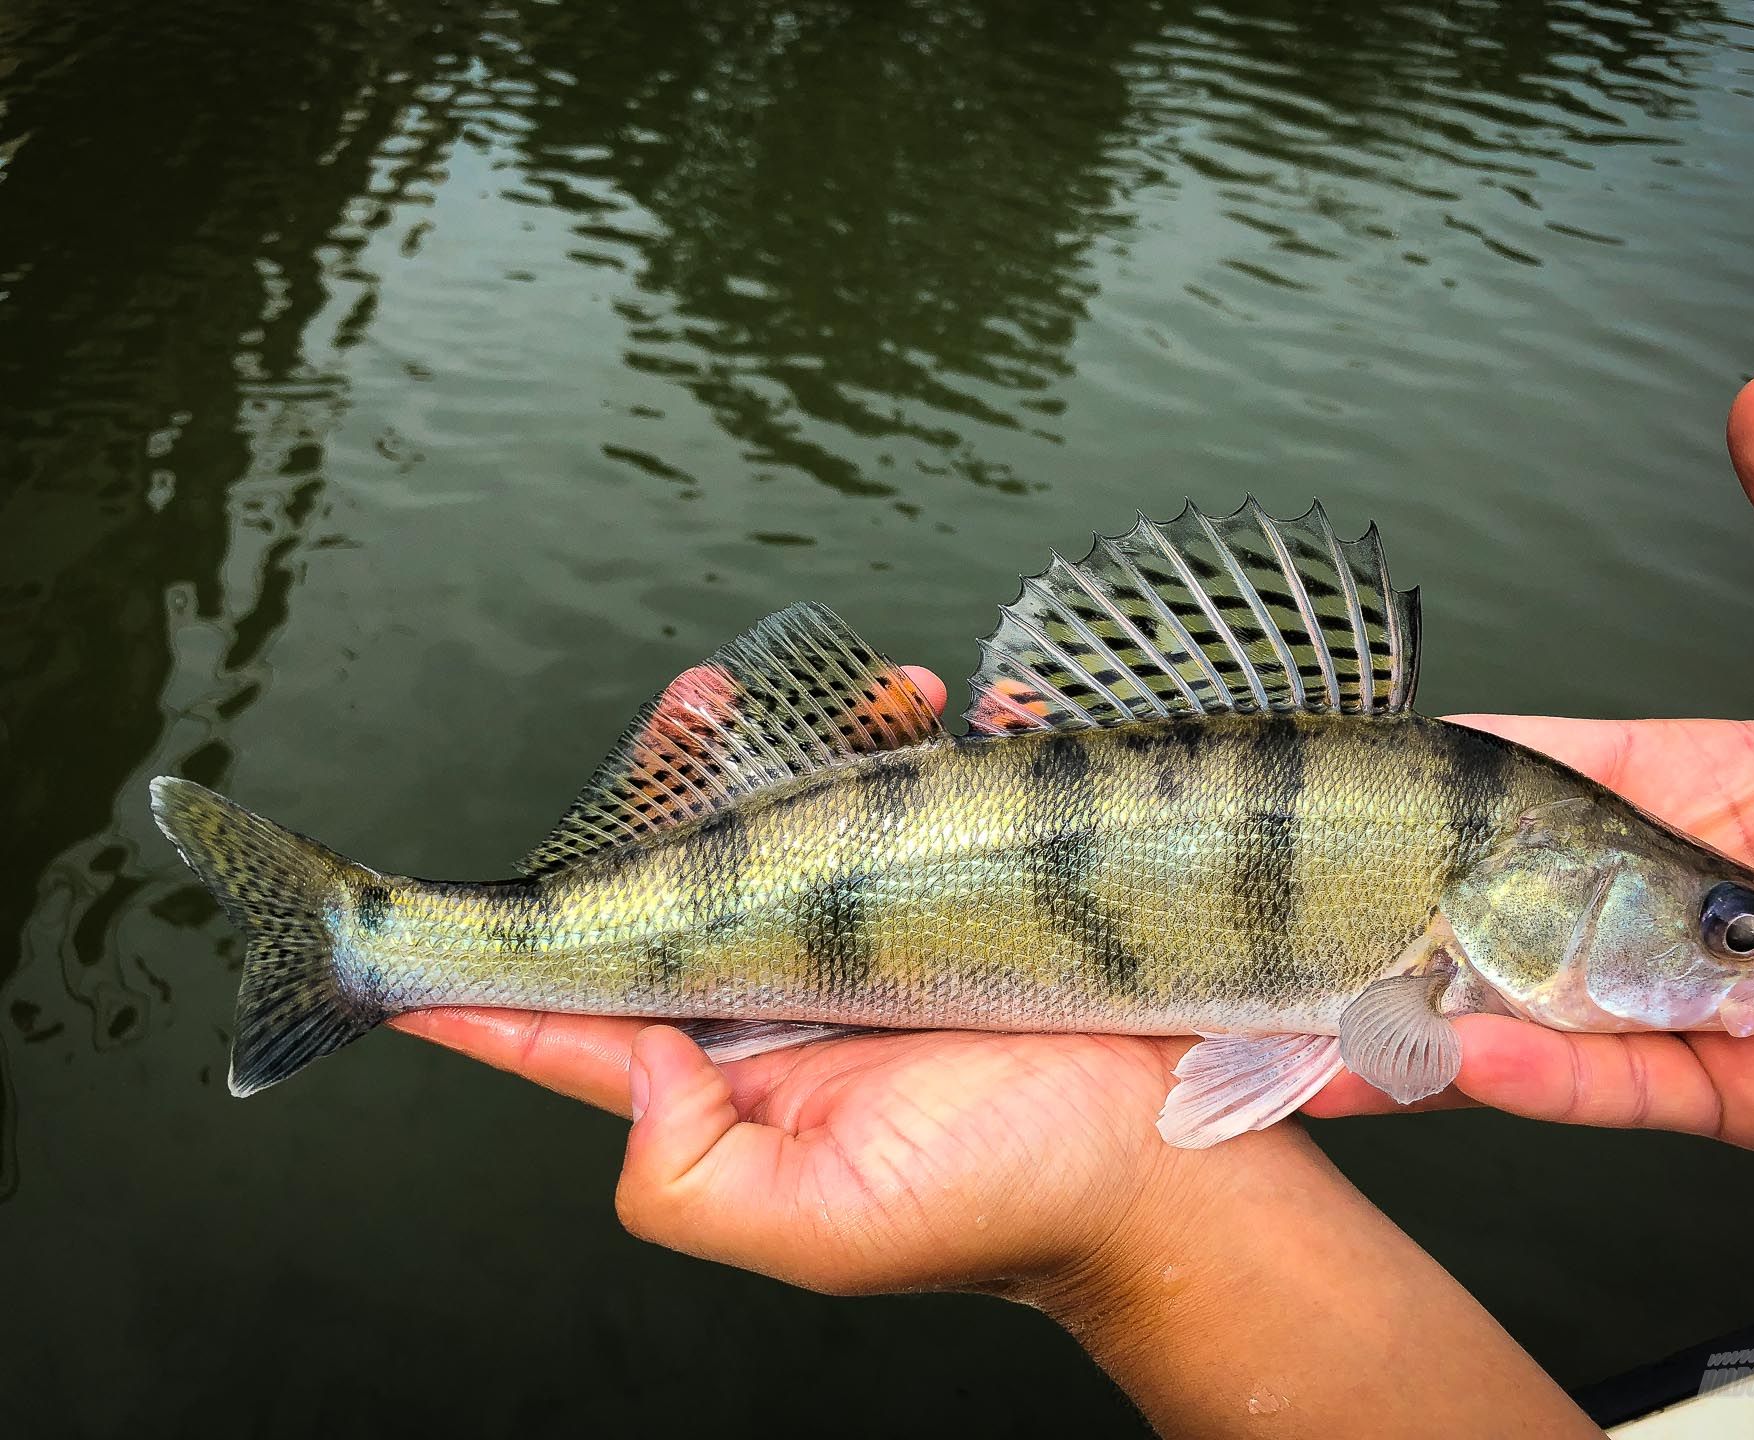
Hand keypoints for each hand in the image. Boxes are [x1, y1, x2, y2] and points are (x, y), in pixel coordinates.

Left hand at [394, 656, 1216, 1297]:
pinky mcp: (964, 887)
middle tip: (694, 705)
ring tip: (881, 687)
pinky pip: (935, 790)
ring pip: (806, 807)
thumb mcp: (816, 1232)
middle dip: (669, 782)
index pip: (575, 1020)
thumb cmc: (999, 1207)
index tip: (385, 930)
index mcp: (731, 1071)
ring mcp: (875, 929)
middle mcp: (786, 990)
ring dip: (819, 733)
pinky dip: (947, 739)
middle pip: (681, 871)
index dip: (479, 981)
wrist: (1161, 1171)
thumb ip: (687, 1177)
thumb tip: (639, 1056)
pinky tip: (974, 710)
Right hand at [1305, 370, 1753, 1177]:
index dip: (1429, 777)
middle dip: (1389, 915)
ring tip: (1310, 1023)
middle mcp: (1673, 910)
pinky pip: (1625, 1098)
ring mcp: (1705, 1011)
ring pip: (1536, 1021)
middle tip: (1275, 914)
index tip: (1326, 773)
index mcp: (1691, 795)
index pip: (1525, 781)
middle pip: (1500, 910)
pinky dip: (1541, 1087)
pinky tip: (1454, 1065)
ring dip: (1420, 1026)